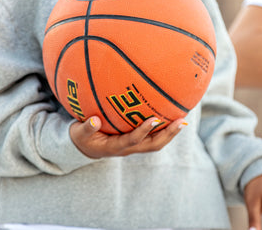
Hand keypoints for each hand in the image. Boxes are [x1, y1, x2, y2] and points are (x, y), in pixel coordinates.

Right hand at [69, 115, 185, 157]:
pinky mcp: (136, 140)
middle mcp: (128, 148)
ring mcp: (134, 145)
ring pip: (156, 142)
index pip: (133, 140)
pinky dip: (164, 127)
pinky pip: (153, 136)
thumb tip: (94, 120)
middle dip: (168, 135)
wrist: (85, 147)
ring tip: (183, 118)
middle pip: (153, 145)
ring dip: (170, 132)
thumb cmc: (82, 137)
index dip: (144, 131)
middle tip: (181, 121)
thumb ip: (86, 128)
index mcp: (115, 147)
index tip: (154, 119)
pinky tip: (171, 114)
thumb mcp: (79, 133)